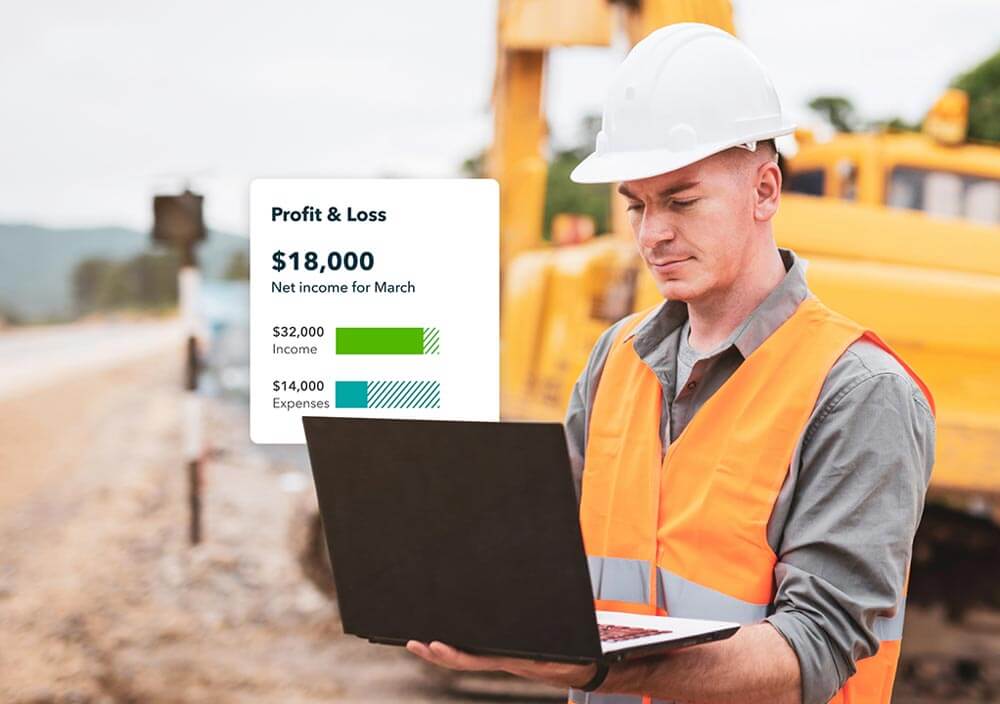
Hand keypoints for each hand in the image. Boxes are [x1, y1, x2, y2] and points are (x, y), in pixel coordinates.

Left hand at [405, 640, 597, 688]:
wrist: (580, 669)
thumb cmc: (573, 656)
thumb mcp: (563, 649)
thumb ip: (548, 645)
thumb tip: (545, 641)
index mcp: (512, 660)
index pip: (476, 659)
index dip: (454, 654)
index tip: (435, 644)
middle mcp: (500, 661)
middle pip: (461, 660)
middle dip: (435, 653)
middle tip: (413, 642)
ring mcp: (499, 658)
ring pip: (463, 658)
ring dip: (439, 651)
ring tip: (417, 641)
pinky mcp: (501, 653)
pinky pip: (473, 651)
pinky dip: (456, 645)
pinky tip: (444, 636)